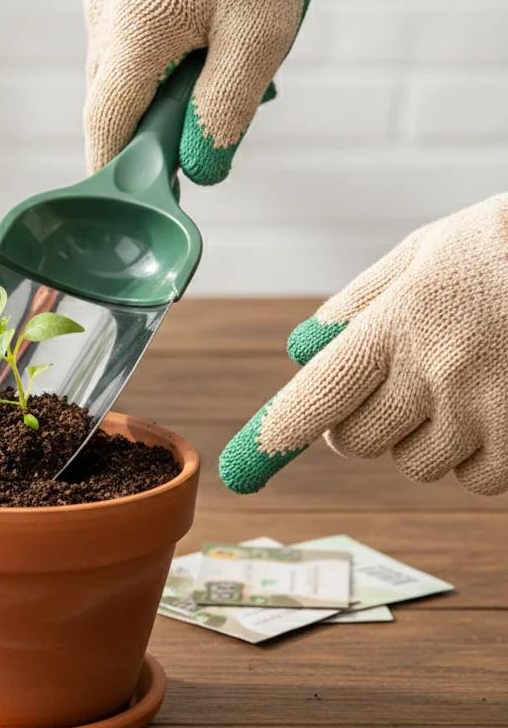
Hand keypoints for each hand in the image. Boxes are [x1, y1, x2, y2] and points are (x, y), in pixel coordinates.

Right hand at [83, 0, 389, 183]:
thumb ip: (223, 112)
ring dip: (160, 91)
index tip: (124, 201)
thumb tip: (199, 171)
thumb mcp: (258, 44)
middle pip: (112, 101)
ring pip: (120, 74)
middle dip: (151, 126)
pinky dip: (158, 62)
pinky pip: (127, 45)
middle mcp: (105, 12)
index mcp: (131, 28)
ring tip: (214, 68)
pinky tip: (200, 44)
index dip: (112, 169)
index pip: (104, 122)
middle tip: (202, 131)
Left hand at [220, 195, 507, 496]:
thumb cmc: (498, 248)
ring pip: (414, 464)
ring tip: (453, 387)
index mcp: (398, 322)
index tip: (245, 465)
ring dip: (418, 440)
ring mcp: (488, 411)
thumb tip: (303, 349)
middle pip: (356, 442)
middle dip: (355, 426)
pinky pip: (474, 479)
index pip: (319, 394)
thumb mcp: (420, 253)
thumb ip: (356, 301)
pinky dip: (473, 458)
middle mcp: (437, 372)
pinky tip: (491, 409)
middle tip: (381, 393)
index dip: (278, 433)